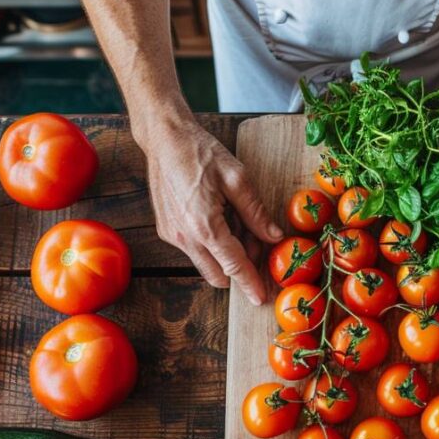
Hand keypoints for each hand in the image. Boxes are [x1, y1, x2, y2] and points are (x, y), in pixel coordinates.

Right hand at [138, 118, 282, 304]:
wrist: (164, 139)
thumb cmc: (199, 153)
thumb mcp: (237, 178)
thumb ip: (256, 212)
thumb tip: (273, 236)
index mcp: (205, 225)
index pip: (234, 265)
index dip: (250, 283)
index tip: (261, 298)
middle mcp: (185, 237)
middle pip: (218, 275)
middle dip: (240, 267)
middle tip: (255, 241)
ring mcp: (173, 236)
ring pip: (206, 264)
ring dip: (225, 255)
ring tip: (235, 220)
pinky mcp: (166, 231)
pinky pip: (194, 250)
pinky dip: (211, 244)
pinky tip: (218, 216)